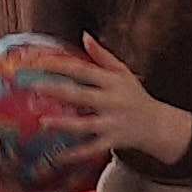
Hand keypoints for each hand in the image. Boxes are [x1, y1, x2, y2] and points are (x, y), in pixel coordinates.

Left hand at [31, 36, 191, 165]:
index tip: (40, 61)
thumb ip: (103, 55)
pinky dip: (76, 154)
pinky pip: (92, 149)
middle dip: (58, 91)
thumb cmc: (134, 95)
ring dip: (64, 124)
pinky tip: (59, 155)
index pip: (83, 69)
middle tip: (35, 87)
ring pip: (85, 125)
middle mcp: (111, 101)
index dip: (61, 64)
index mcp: (111, 81)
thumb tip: (85, 36)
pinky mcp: (112, 141)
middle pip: (81, 95)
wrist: (157, 124)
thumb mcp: (123, 72)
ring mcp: (111, 123)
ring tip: (44, 122)